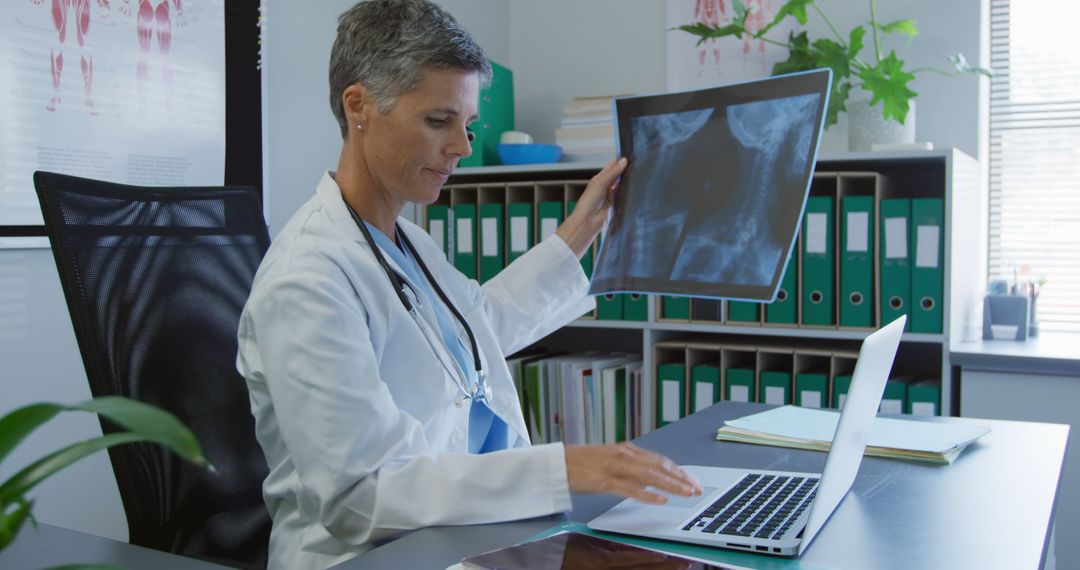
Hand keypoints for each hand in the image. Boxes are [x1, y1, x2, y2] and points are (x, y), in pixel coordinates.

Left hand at [555, 156, 627, 258]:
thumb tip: (623, 161)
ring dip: (628, 180)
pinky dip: (628, 190)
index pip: (612, 166)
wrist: (588, 221)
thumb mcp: (600, 183)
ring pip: (622, 184)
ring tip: (638, 172)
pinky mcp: (616, 203)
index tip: (630, 155)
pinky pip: (624, 194)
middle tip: (637, 163)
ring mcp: (611, 194)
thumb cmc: (588, 203)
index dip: (620, 160)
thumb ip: (612, 172)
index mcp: (599, 178)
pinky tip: (635, 187)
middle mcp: (605, 185)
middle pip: (618, 174)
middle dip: (626, 169)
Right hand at [564, 442, 701, 504]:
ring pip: (649, 475)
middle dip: (681, 478)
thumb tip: (653, 477)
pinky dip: (647, 493)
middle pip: (659, 466)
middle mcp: (625, 455)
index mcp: (628, 450)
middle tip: (696, 488)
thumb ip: (633, 466)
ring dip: (671, 485)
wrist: (560, 462)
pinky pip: (630, 488)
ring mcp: (615, 467)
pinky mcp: (605, 480)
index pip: (660, 460)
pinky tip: (660, 499)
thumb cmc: (584, 463)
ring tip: (686, 493)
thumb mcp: (613, 459)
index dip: (678, 471)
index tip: (692, 480)